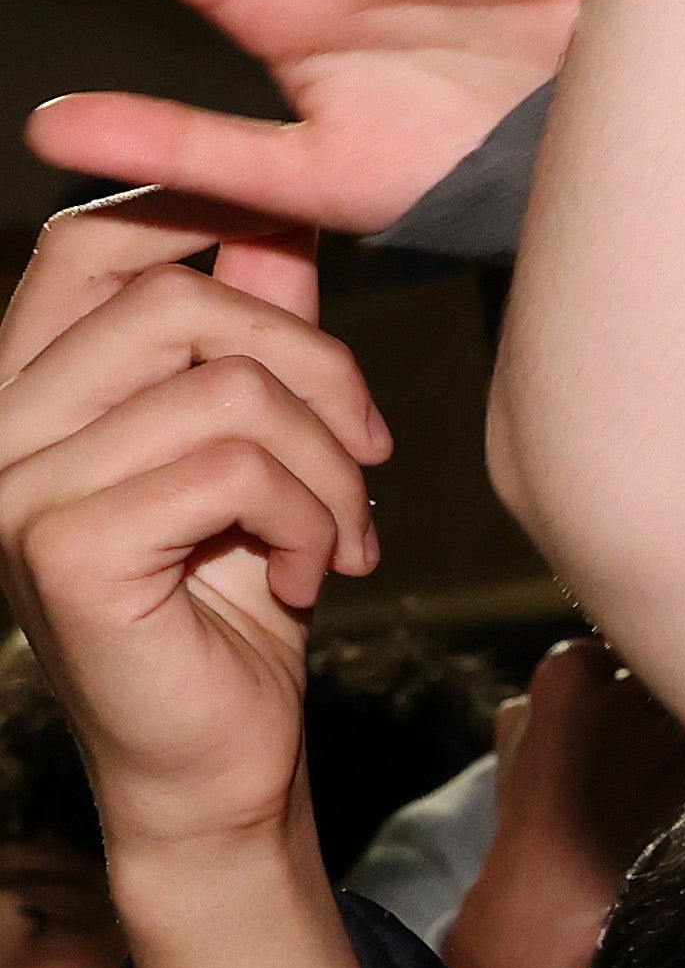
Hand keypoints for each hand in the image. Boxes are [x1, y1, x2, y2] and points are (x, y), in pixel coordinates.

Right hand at [0, 195, 382, 856]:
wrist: (219, 755)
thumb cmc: (237, 601)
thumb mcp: (258, 445)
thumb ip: (254, 334)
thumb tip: (281, 213)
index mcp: (29, 389)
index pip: (91, 247)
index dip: (201, 216)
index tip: (298, 243)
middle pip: (175, 301)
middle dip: (315, 367)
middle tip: (366, 452)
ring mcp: (13, 487)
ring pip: (224, 390)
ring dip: (329, 464)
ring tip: (342, 534)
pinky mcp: (62, 547)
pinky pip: (231, 469)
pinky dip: (310, 518)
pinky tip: (311, 576)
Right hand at [444, 643, 684, 967]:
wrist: (562, 880)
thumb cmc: (533, 809)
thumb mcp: (514, 740)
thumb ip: (543, 695)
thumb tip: (578, 670)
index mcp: (565, 674)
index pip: (602, 648)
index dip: (606, 678)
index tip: (602, 708)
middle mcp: (621, 690)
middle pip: (660, 662)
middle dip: (661, 685)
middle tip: (646, 722)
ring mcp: (666, 725)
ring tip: (665, 752)